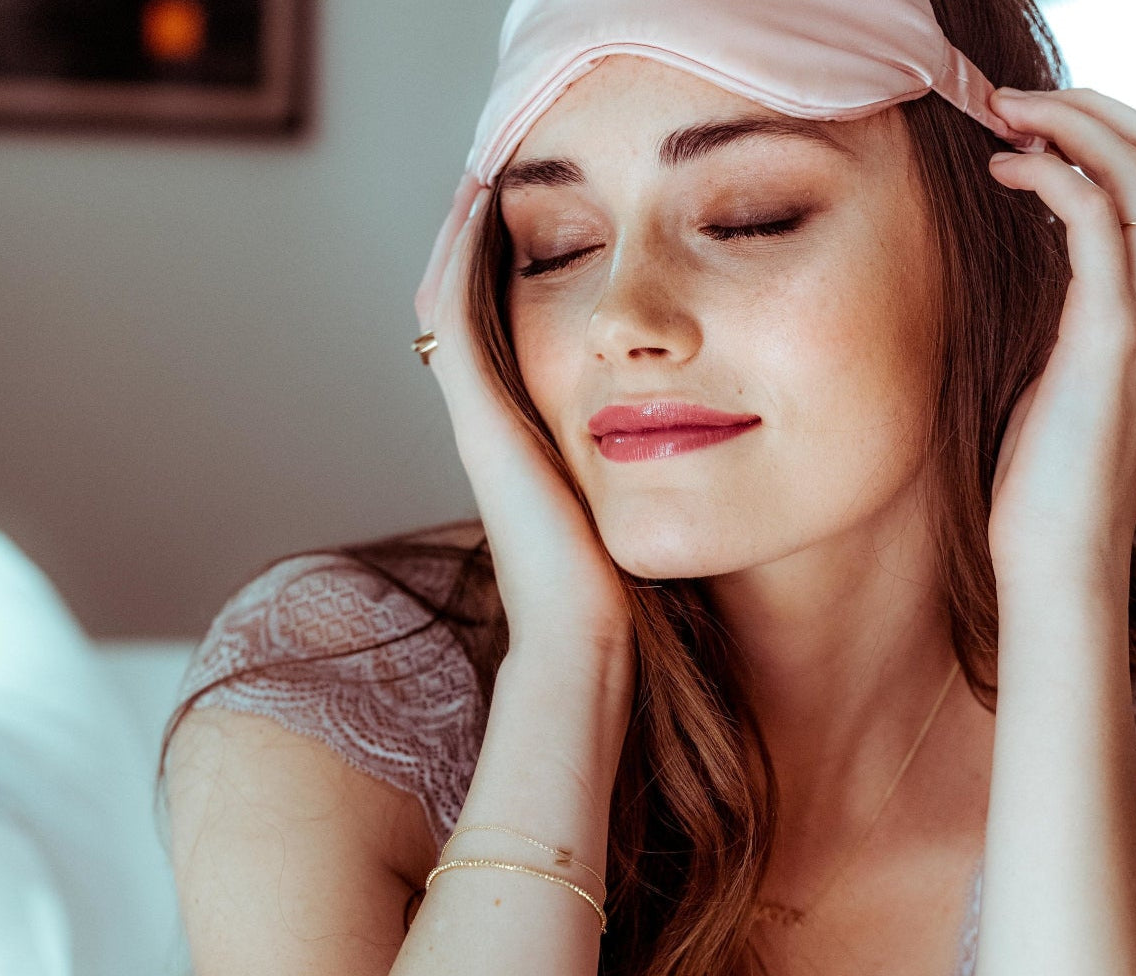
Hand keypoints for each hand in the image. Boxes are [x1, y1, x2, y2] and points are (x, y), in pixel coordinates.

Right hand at [414, 189, 633, 654]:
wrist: (585, 634)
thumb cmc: (615, 591)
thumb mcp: (624, 515)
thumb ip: (633, 476)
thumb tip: (684, 450)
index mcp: (523, 441)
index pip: (502, 341)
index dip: (508, 284)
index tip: (537, 231)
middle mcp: (489, 423)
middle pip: (467, 316)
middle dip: (479, 252)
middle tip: (494, 188)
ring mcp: (477, 418)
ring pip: (451, 306)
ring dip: (465, 242)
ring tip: (483, 182)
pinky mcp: (478, 416)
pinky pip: (457, 312)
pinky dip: (465, 256)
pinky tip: (485, 203)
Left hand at [983, 87, 1135, 592]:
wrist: (1057, 551)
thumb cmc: (1042, 480)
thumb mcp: (1054, 384)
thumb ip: (1059, 325)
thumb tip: (1025, 278)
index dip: (1101, 143)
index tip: (1030, 130)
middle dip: (1092, 113)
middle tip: (1015, 101)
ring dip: (1073, 128)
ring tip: (1006, 115)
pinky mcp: (1111, 336)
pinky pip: (1101, 226)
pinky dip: (1058, 181)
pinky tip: (1010, 172)